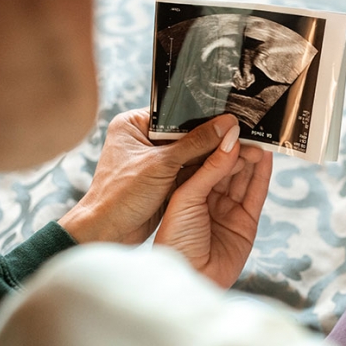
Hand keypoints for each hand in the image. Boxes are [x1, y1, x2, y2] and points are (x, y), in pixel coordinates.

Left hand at [59, 109, 245, 244]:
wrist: (107, 233)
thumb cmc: (120, 195)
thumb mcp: (162, 164)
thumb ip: (196, 143)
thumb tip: (227, 125)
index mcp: (134, 124)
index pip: (176, 112)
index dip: (202, 115)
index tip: (228, 116)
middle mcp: (144, 138)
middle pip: (186, 132)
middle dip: (210, 137)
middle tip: (239, 134)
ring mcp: (154, 160)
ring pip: (190, 152)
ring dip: (209, 156)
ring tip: (239, 150)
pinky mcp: (162, 179)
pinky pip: (188, 169)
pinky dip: (203, 171)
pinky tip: (226, 168)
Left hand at [155, 136, 272, 287]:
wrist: (186, 280)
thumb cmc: (174, 239)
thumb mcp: (186, 196)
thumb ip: (209, 167)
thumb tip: (230, 138)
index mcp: (182, 187)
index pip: (201, 155)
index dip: (215, 139)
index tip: (228, 120)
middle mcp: (203, 196)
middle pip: (224, 164)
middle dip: (236, 146)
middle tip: (249, 128)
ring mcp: (224, 209)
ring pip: (240, 176)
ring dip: (250, 158)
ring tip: (259, 139)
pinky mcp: (244, 223)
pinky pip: (255, 194)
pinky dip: (261, 175)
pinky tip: (265, 158)